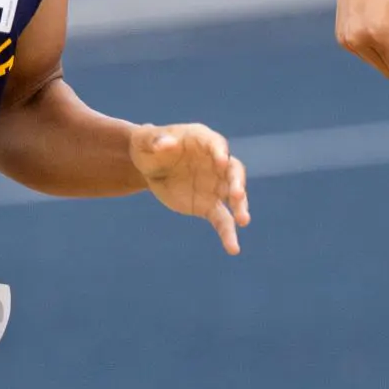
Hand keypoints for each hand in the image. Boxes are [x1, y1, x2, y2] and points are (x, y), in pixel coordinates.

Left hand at [131, 124, 249, 254]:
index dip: (220, 152)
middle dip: (237, 183)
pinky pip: (223, 220)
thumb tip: (165, 144)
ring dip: (240, 207)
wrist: (148, 168)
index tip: (221, 161)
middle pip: (233, 172)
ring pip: (234, 197)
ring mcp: (216, 185)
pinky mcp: (210, 206)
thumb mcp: (144, 140)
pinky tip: (233, 248)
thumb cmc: (147, 146)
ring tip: (243, 221)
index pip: (217, 144)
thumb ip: (155, 139)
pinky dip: (228, 233)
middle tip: (237, 195)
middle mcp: (216, 163)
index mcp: (203, 140)